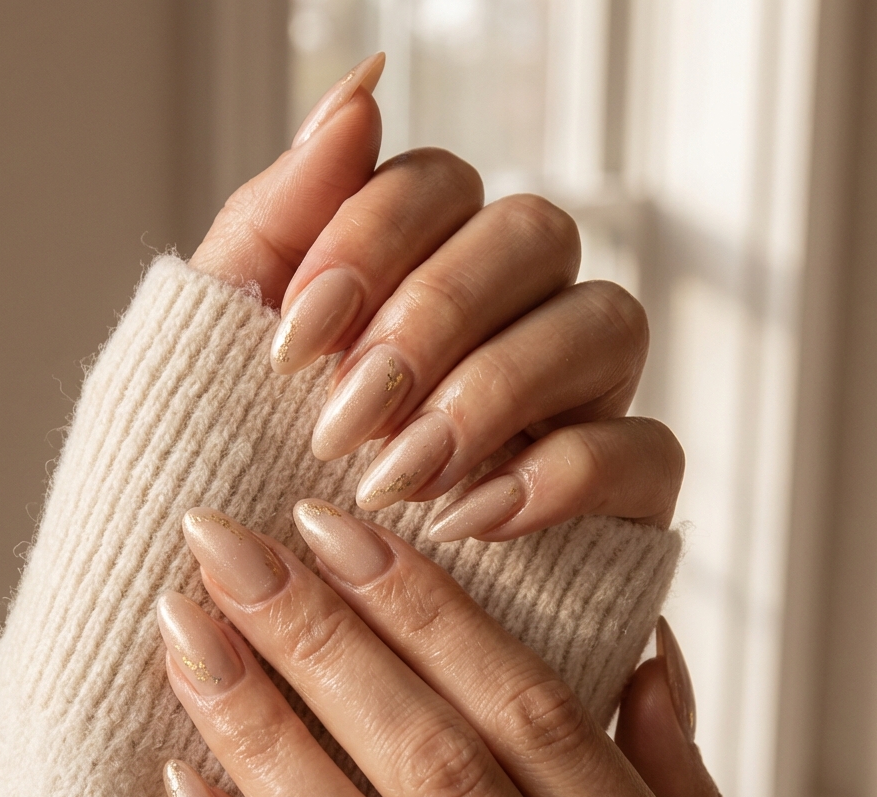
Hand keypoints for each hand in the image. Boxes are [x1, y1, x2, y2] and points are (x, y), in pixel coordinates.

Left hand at [156, 504, 803, 796]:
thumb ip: (683, 789)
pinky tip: (187, 793)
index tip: (334, 531)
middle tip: (231, 549)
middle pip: (433, 765)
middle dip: (319, 640)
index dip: (423, 611)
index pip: (529, 714)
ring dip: (262, 734)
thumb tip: (644, 650)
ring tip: (190, 637)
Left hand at [189, 54, 682, 540]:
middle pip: (531, 232)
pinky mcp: (621, 490)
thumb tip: (360, 89)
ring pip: (607, 319)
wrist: (285, 627)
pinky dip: (559, 476)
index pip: (436, 182)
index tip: (290, 345)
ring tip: (396, 479)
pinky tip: (469, 519)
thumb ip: (282, 216)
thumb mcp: (230, 350)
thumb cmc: (249, 482)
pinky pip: (647, 446)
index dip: (366, 243)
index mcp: (423, 271)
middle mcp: (514, 315)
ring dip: (493, 393)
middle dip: (431, 319)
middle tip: (342, 421)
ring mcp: (580, 397)